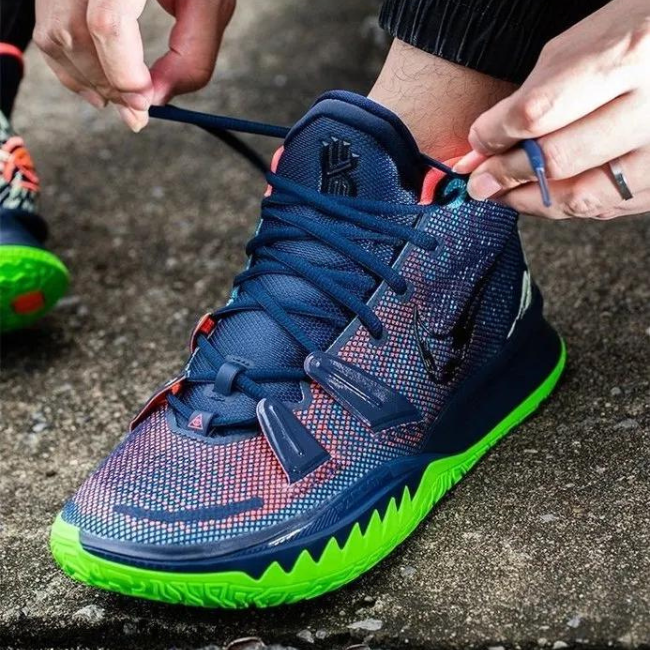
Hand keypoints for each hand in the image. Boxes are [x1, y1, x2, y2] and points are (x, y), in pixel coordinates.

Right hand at [34, 0, 235, 130]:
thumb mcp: (210, 5)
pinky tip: (99, 85)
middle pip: (75, 35)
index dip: (124, 74)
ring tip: (122, 101)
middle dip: (108, 85)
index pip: (108, 23)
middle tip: (137, 113)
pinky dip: (71, 66)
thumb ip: (192, 56)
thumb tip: (156, 100)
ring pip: (54, 36)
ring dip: (87, 81)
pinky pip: (47, 30)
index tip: (145, 103)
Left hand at [453, 0, 649, 219]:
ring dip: (530, 201)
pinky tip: (543, 195)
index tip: (477, 144)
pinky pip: (606, 208)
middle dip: (505, 173)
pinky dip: (565, 205)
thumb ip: (532, 95)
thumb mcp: (581, 45)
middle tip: (480, 180)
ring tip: (504, 193)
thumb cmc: (635, 37)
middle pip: (557, 160)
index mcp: (626, 57)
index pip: (538, 113)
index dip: (495, 136)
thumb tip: (484, 145)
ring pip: (581, 197)